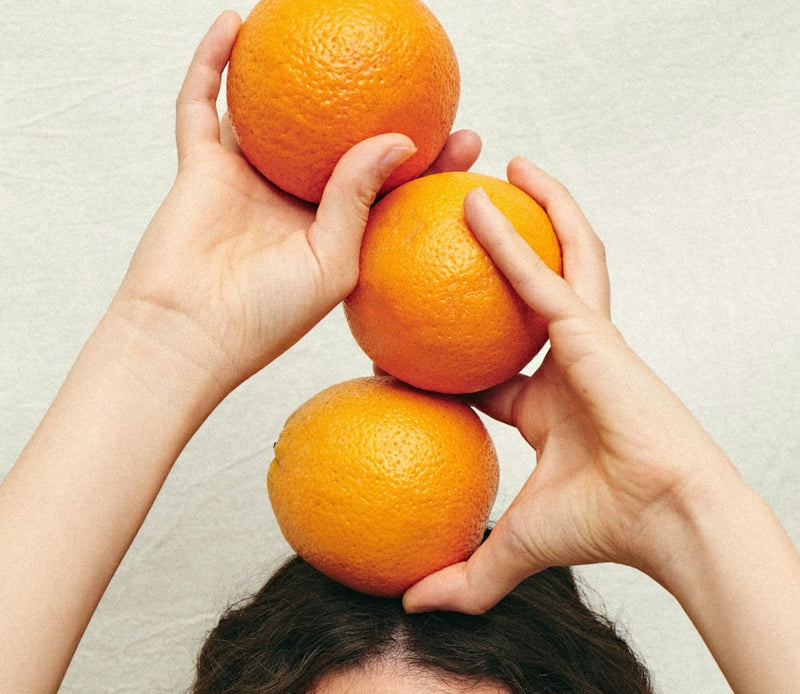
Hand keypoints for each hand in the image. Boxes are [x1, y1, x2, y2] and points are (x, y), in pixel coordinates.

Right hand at [112, 11, 480, 401]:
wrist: (189, 335)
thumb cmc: (266, 317)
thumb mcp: (333, 264)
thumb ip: (359, 201)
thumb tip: (400, 139)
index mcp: (333, 233)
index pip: (388, 188)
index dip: (428, 163)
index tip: (467, 137)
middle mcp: (294, 202)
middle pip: (339, 142)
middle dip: (376, 107)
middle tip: (416, 73)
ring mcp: (248, 182)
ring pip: (272, 115)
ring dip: (290, 75)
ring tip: (320, 25)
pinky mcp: (202, 169)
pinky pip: (203, 105)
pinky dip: (214, 63)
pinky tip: (235, 22)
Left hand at [404, 158, 739, 613]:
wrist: (667, 521)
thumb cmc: (604, 529)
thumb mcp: (512, 547)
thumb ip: (463, 578)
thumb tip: (407, 609)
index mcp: (547, 406)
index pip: (488, 371)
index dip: (446, 356)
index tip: (398, 343)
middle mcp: (566, 363)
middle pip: (528, 294)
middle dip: (503, 254)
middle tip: (457, 219)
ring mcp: (583, 339)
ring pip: (553, 259)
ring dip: (528, 212)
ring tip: (495, 170)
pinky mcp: (591, 328)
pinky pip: (543, 272)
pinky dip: (513, 235)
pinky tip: (479, 201)